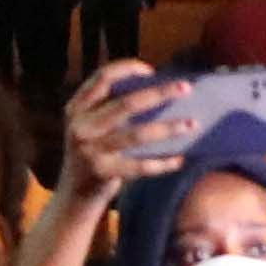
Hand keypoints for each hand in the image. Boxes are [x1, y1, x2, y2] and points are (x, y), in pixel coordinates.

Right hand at [62, 61, 191, 188]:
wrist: (74, 195)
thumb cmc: (93, 152)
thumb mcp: (90, 125)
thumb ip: (110, 107)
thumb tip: (160, 89)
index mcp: (77, 108)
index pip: (103, 77)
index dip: (128, 69)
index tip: (151, 71)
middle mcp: (80, 127)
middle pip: (126, 103)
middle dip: (160, 93)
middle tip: (186, 88)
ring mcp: (90, 151)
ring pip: (137, 135)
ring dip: (168, 128)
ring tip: (192, 124)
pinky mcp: (102, 173)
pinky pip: (140, 167)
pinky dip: (162, 163)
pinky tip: (179, 159)